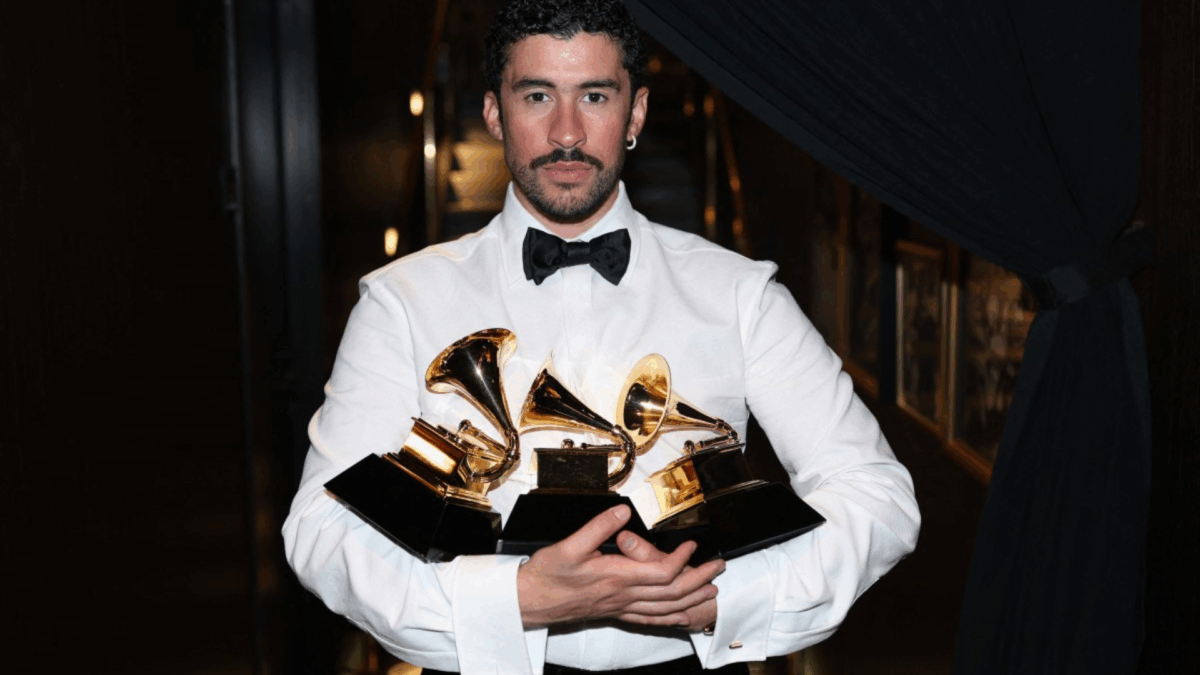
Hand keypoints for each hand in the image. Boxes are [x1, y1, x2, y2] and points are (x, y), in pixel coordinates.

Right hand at [516, 505, 723, 627]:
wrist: (531, 602)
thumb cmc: (547, 575)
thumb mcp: (570, 545)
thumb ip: (599, 527)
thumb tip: (622, 512)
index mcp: (616, 577)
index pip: (661, 572)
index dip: (682, 560)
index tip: (692, 545)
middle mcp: (623, 595)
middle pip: (672, 592)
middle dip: (698, 579)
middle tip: (717, 566)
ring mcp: (620, 607)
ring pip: (665, 609)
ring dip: (691, 599)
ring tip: (711, 590)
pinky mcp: (615, 613)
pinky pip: (650, 620)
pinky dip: (670, 618)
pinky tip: (682, 617)